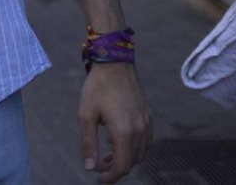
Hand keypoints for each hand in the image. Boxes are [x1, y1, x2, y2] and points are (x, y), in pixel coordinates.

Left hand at [78, 62, 151, 182]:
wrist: (115, 62)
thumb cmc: (97, 87)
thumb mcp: (86, 115)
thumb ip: (88, 143)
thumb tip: (88, 167)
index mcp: (124, 131)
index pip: (122, 166)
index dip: (111, 177)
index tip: (98, 178)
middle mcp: (140, 130)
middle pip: (132, 162)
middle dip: (116, 168)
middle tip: (98, 165)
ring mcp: (147, 123)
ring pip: (141, 153)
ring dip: (126, 159)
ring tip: (107, 155)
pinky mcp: (148, 116)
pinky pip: (146, 141)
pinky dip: (134, 148)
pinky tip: (120, 142)